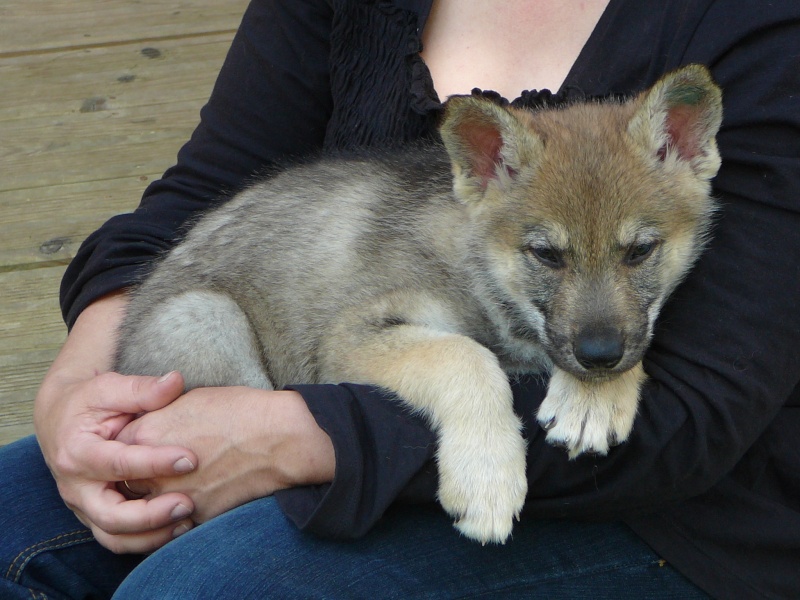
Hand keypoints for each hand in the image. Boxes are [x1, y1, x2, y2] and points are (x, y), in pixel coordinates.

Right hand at [35, 293, 198, 553]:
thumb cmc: (90, 401)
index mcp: (77, 452)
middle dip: (151, 514)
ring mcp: (83, 506)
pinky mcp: (94, 516)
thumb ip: (142, 389)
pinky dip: (147, 540)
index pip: (118, 464)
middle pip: (111, 514)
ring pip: (114, 536)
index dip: (156, 463)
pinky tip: (179, 526)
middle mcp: (75, 486)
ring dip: (152, 535)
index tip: (191, 459)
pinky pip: (118, 539)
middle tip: (189, 502)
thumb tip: (175, 381)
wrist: (60, 419)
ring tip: (189, 519)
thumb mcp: (110, 387)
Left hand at [116, 384, 335, 523]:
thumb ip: (158, 413)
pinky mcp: (196, 516)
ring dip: (155, 501)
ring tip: (173, 487)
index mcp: (146, 434)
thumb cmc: (240, 410)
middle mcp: (151, 470)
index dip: (130, 446)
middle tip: (151, 470)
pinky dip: (179, 514)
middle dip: (137, 477)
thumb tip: (149, 424)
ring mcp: (172, 497)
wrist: (280, 439)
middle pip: (126, 481)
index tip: (142, 445)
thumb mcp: (191, 398)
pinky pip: (175, 522)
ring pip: (147, 508)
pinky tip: (195, 496)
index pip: (118, 447)